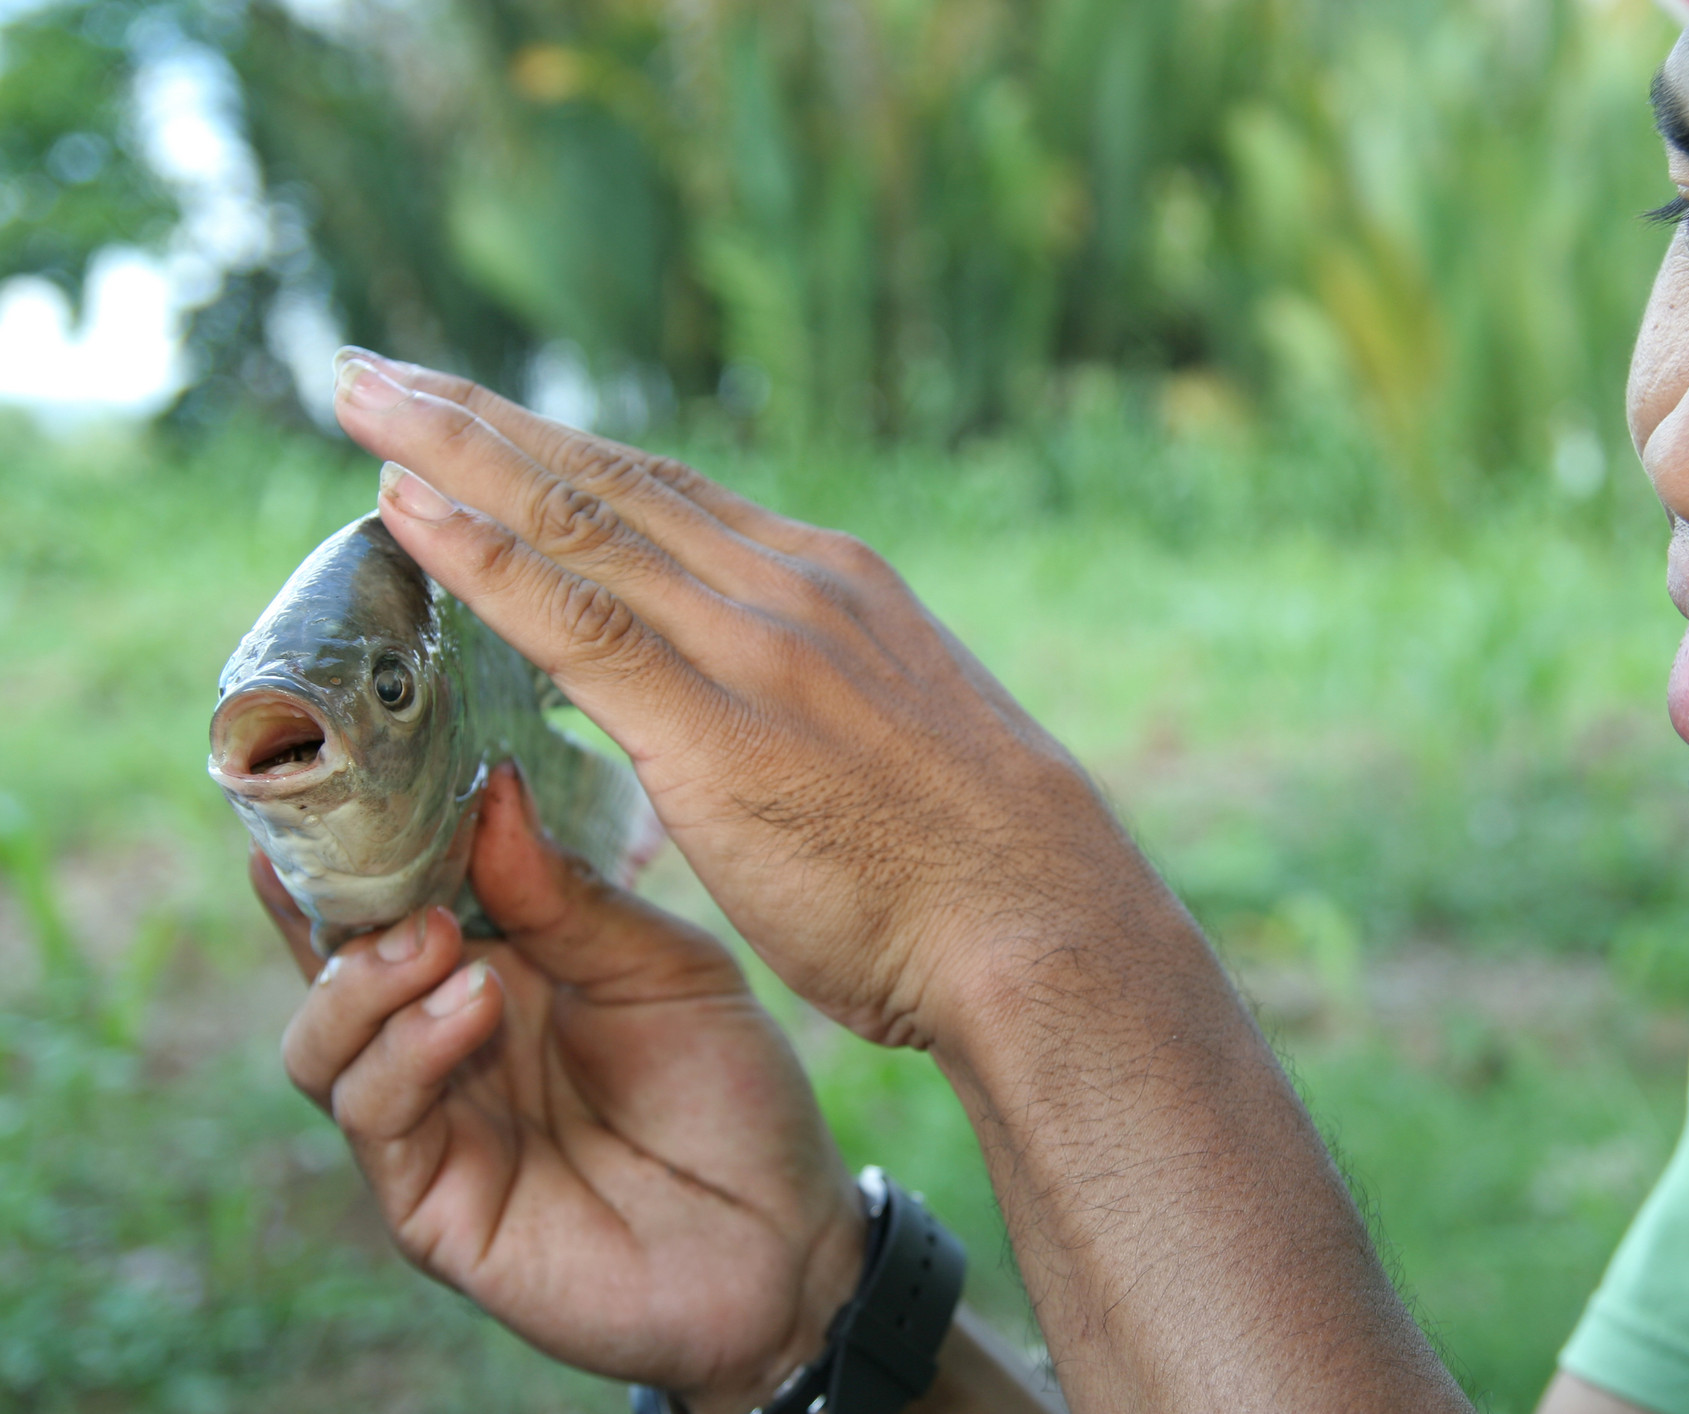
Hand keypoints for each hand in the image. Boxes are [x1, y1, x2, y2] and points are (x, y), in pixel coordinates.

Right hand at [263, 765, 866, 1412]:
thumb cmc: (730, 1090)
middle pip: (326, 959)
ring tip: (438, 935)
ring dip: (365, 977)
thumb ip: (569, 896)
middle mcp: (438, 1038)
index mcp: (492, 964)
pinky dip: (406, 1052)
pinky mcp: (430, 1203)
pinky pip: (376, 1117)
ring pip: (322, 1041)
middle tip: (358, 835)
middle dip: (325, 895)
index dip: (353, 836)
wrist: (784, 1234)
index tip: (341, 758)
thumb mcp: (663, 965)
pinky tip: (471, 1004)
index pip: (389, 894)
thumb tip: (491, 790)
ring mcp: (428, 1121)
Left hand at [331, 349, 1184, 1044]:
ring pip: (576, 522)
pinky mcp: (715, 727)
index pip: (668, 499)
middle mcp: (789, 588)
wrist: (1043, 923)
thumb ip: (821, 706)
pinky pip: (573, 617)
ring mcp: (754, 647)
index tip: (478, 422)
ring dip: (455, 452)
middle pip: (606, 481)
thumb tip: (774, 723)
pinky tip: (402, 509)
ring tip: (360, 400)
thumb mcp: (904, 743)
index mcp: (834, 588)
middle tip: (377, 371)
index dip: (558, 455)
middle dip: (482, 420)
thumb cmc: (978, 867)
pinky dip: (482, 555)